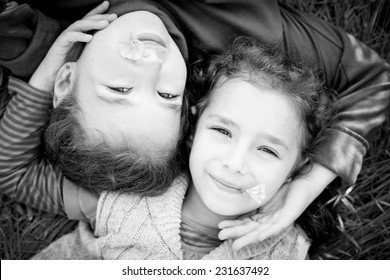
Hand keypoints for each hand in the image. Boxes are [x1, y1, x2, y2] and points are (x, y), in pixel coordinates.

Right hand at [29, 1, 116, 90]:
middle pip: (87, 20)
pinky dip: (80, 36)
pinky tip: (89, 37)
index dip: (98, 12)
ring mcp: (66, 37)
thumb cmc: (70, 65)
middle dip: (100, 16)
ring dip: (93, 23)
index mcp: (80, 34)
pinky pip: (70, 36)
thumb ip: (94, 48)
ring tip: (105, 23)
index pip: (89, 20)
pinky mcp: (60, 43)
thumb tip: (110, 47)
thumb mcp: (86, 55)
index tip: (108, 5)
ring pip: (79, 25)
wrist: (53, 74)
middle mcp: (73, 33)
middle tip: (113, 16)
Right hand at [218, 163, 336, 250]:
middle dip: (235, 233)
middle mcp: (269, 221)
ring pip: (260, 231)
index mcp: (263, 216)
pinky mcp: (287, 218)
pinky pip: (276, 227)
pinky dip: (267, 232)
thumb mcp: (266, 192)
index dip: (233, 224)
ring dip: (248, 238)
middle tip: (221, 237)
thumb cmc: (286, 188)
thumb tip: (238, 192)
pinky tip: (259, 236)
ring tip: (236, 244)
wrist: (303, 183)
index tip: (220, 225)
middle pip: (249, 229)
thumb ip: (254, 196)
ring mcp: (278, 220)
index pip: (245, 222)